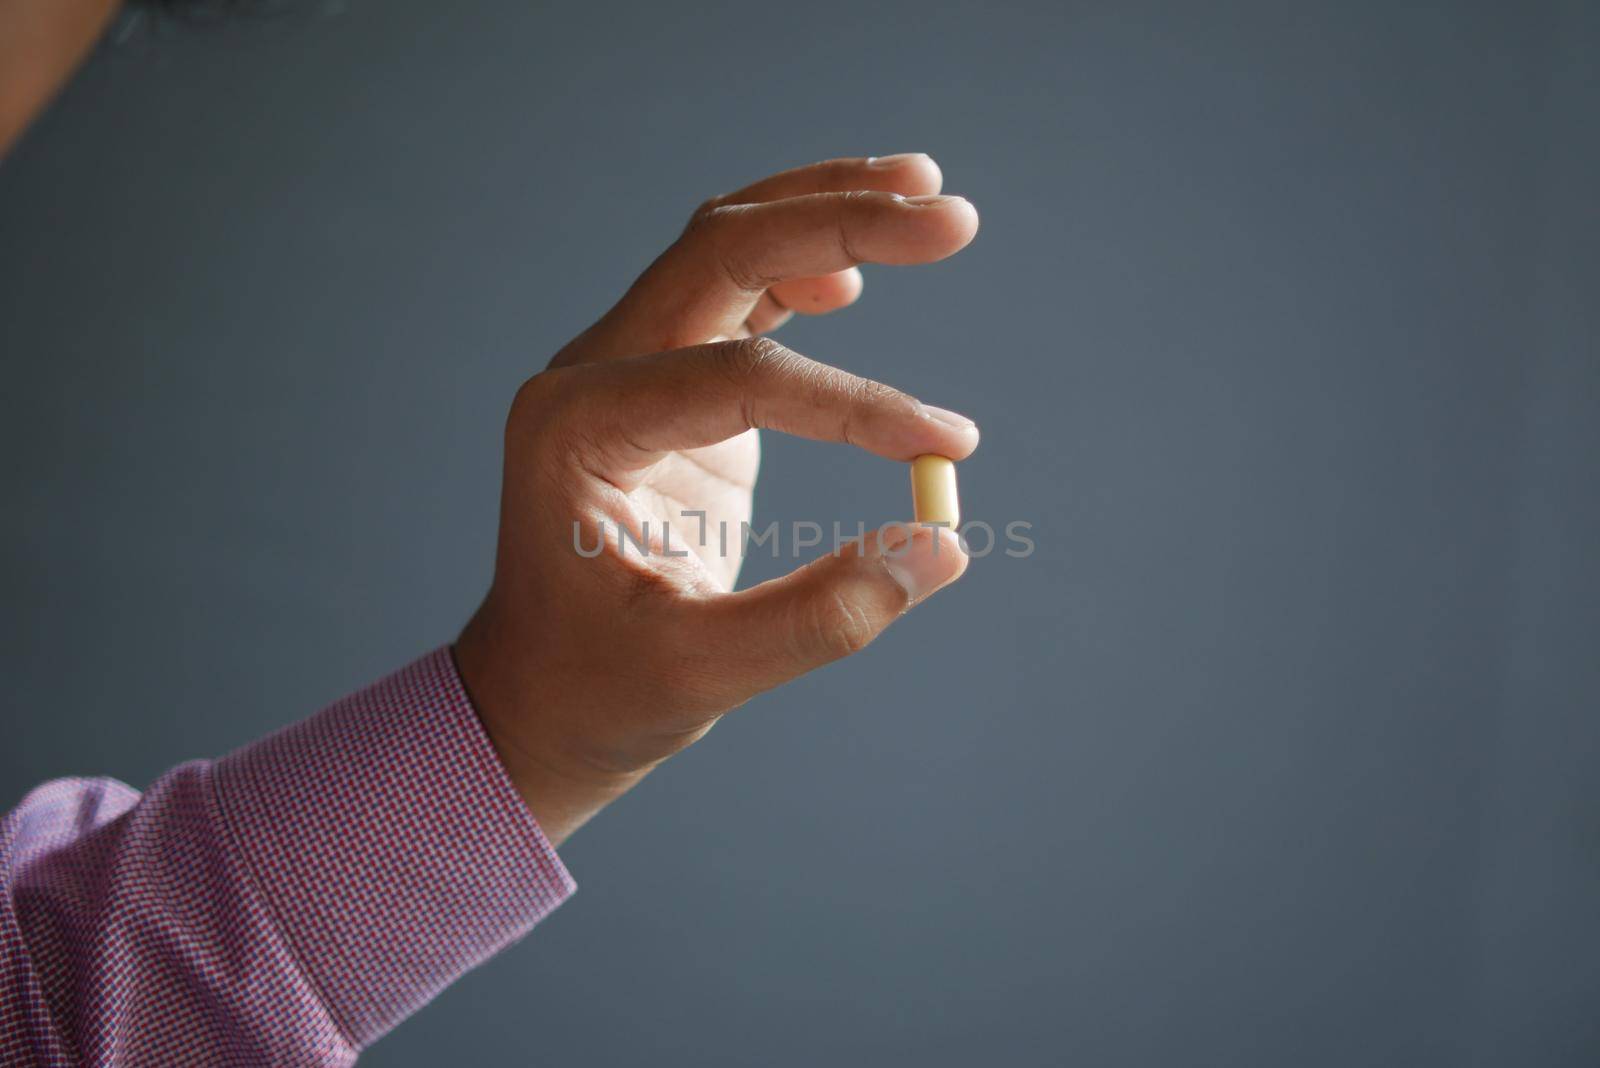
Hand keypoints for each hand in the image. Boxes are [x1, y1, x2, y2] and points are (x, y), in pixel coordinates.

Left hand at [454, 155, 980, 843]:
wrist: (536, 694)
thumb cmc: (601, 688)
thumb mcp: (704, 673)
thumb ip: (822, 616)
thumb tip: (943, 548)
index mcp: (577, 430)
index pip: (738, 377)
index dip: (852, 404)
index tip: (944, 448)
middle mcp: (591, 372)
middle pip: (722, 250)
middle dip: (839, 222)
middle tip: (953, 216)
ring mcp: (625, 367)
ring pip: (727, 245)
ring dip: (823, 213)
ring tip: (927, 188)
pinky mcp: (666, 384)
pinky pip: (736, 296)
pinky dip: (801, 267)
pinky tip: (856, 277)